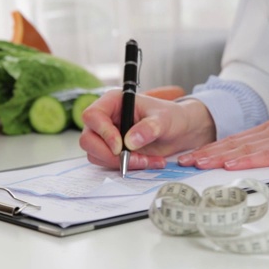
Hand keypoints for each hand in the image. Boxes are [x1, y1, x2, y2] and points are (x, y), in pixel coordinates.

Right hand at [79, 90, 215, 169]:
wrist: (179, 131)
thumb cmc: (172, 117)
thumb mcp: (164, 120)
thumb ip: (149, 128)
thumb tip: (130, 141)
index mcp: (113, 102)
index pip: (93, 116)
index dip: (103, 133)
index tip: (120, 147)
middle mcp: (106, 118)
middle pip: (88, 139)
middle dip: (110, 154)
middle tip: (135, 160)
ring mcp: (106, 136)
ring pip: (96, 154)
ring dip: (120, 163)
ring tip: (147, 160)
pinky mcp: (112, 150)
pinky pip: (108, 163)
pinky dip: (126, 167)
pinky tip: (146, 162)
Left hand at [177, 120, 268, 173]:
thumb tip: (249, 169)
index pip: (235, 140)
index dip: (211, 149)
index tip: (191, 158)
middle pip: (234, 142)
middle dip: (207, 152)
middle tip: (184, 162)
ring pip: (245, 147)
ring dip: (219, 155)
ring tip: (198, 163)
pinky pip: (268, 154)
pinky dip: (247, 158)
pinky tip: (231, 163)